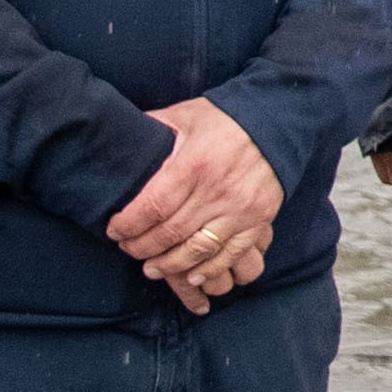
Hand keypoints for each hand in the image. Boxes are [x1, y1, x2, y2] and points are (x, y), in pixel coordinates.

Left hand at [107, 96, 280, 312]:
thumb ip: (153, 127)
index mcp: (193, 164)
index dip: (128, 225)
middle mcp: (216, 191)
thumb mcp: (185, 115)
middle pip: (170, 233)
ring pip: (197, 250)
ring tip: (152, 268)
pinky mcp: (257, 220)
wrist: (277, 122)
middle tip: (128, 249)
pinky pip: (230, 254)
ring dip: (170, 265)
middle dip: (142, 247)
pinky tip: (191, 275)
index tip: (114, 231)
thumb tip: (120, 134)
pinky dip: (209, 270)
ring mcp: (239, 209)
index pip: (153, 206)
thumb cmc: (225, 118)